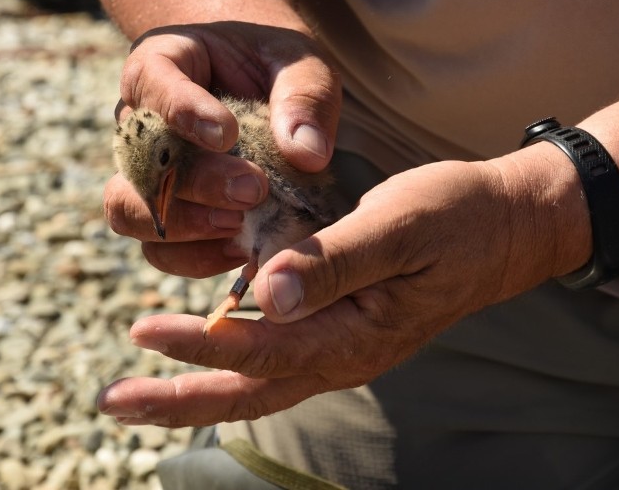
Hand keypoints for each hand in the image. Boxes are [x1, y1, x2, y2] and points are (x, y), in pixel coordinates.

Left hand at [98, 153, 585, 426]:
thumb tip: (263, 298)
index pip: (261, 351)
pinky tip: (205, 347)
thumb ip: (332, 263)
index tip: (142, 331)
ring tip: (140, 392)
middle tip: (113, 402)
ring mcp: (346, 346)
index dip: (200, 345)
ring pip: (261, 381)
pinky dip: (233, 361)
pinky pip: (280, 358)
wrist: (505, 225)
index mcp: (356, 335)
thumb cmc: (454, 216)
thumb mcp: (396, 226)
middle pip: (251, 391)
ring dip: (199, 388)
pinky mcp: (344, 327)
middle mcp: (345, 355)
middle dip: (180, 400)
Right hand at [105, 22, 340, 276]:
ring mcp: (141, 174)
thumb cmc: (278, 67)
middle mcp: (139, 121)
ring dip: (183, 227)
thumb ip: (305, 98)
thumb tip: (308, 154)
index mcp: (163, 63)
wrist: (265, 89)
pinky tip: (241, 249)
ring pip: (127, 210)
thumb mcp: (301, 64)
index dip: (182, 111)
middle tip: (253, 190)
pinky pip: (157, 250)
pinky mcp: (162, 217)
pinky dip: (195, 259)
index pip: (152, 82)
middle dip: (196, 181)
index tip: (227, 134)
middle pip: (138, 157)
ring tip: (241, 228)